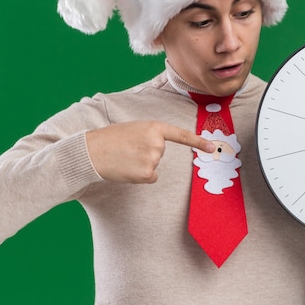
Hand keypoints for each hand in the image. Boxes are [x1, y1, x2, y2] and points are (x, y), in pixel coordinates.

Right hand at [85, 121, 214, 183]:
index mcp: (154, 127)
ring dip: (141, 165)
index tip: (211, 148)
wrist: (93, 151)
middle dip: (146, 153)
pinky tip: (126, 168)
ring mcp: (153, 158)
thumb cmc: (111, 139)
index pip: (180, 135)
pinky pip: (150, 177)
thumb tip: (158, 153)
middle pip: (160, 153)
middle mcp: (157, 142)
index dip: (197, 141)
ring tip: (124, 157)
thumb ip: (150, 136)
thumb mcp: (134, 129)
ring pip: (154, 166)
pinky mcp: (148, 173)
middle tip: (127, 149)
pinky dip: (139, 176)